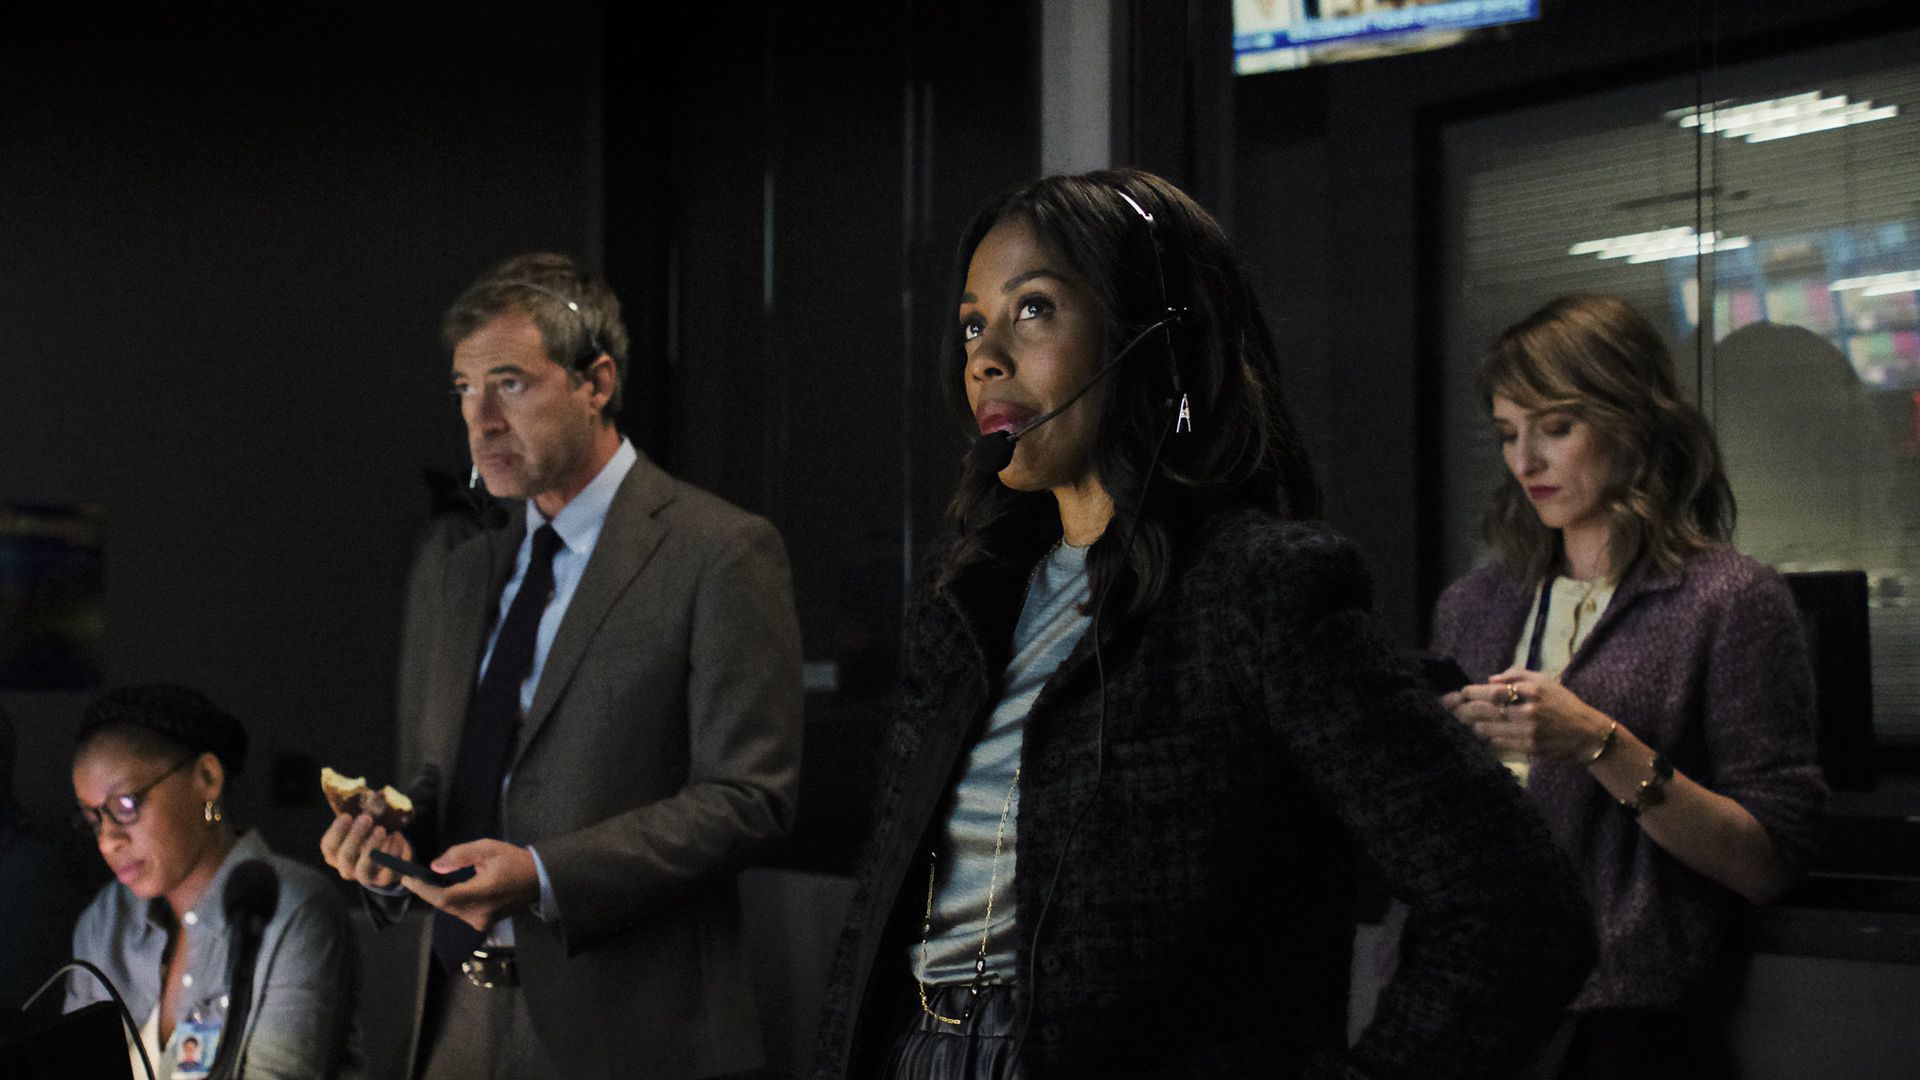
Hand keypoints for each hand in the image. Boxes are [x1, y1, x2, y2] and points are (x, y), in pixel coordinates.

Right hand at [320, 812, 411, 889]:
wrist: (389, 856)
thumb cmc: (369, 835)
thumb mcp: (361, 826)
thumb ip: (359, 815)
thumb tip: (369, 797)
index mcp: (335, 854)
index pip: (328, 846)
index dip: (336, 831)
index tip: (346, 815)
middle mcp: (346, 868)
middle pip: (345, 857)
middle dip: (355, 836)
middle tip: (366, 818)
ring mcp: (364, 876)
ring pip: (363, 868)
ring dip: (371, 848)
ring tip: (382, 830)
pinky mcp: (383, 880)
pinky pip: (386, 871)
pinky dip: (392, 853)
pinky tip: (396, 837)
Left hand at [401, 839, 539, 932]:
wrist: (538, 879)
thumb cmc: (513, 860)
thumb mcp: (487, 848)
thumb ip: (459, 856)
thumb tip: (435, 867)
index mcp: (482, 893)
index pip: (443, 897)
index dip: (423, 889)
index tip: (408, 878)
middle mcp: (479, 913)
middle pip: (444, 904)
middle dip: (428, 891)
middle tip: (414, 877)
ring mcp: (481, 921)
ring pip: (450, 910)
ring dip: (439, 896)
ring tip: (428, 882)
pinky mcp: (483, 924)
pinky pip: (460, 913)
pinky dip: (451, 901)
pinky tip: (448, 889)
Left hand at [1445, 668, 1612, 762]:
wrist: (1588, 734)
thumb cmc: (1565, 704)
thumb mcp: (1546, 681)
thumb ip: (1517, 675)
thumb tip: (1490, 679)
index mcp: (1533, 691)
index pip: (1494, 691)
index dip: (1473, 692)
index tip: (1461, 692)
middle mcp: (1529, 711)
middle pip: (1487, 710)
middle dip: (1464, 709)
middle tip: (1449, 708)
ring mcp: (1529, 732)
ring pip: (1489, 728)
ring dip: (1472, 725)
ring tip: (1459, 721)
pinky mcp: (1529, 748)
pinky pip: (1500, 743)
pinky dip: (1487, 737)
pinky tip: (1478, 733)